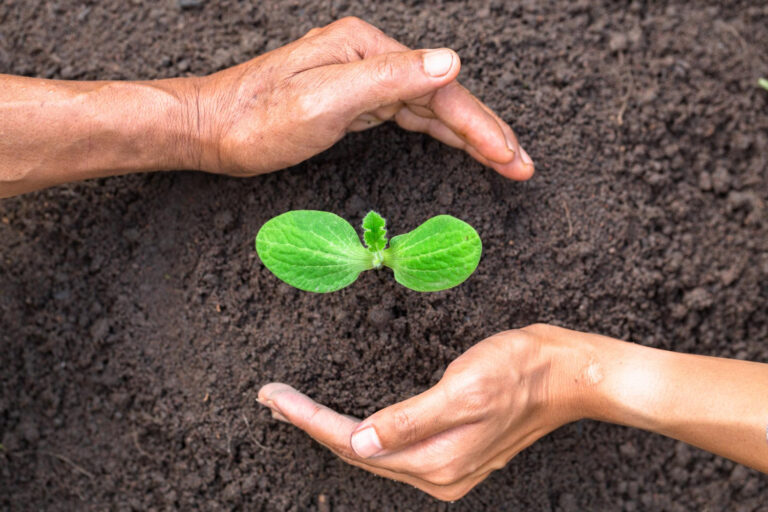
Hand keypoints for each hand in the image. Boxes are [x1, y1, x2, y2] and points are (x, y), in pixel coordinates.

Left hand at [192, 17, 533, 179]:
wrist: (212, 130)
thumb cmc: (257, 119)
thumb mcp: (325, 99)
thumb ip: (389, 78)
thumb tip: (450, 62)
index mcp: (367, 50)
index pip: (440, 87)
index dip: (480, 125)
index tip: (510, 156)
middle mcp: (369, 59)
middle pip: (442, 96)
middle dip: (485, 132)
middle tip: (520, 164)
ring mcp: (362, 80)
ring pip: (428, 108)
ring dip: (467, 135)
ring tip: (502, 160)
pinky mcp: (353, 102)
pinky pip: (407, 116)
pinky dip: (437, 132)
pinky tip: (455, 142)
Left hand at [257, 325, 581, 500]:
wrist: (569, 372)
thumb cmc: (521, 370)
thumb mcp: (464, 389)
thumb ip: (410, 421)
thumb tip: (359, 443)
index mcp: (436, 461)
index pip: (354, 442)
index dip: (309, 420)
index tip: (274, 397)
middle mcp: (437, 472)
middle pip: (357, 450)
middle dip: (311, 424)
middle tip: (272, 398)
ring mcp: (446, 465)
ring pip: (373, 451)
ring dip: (331, 428)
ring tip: (294, 408)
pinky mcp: (453, 450)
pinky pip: (394, 447)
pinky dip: (362, 430)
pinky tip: (345, 420)